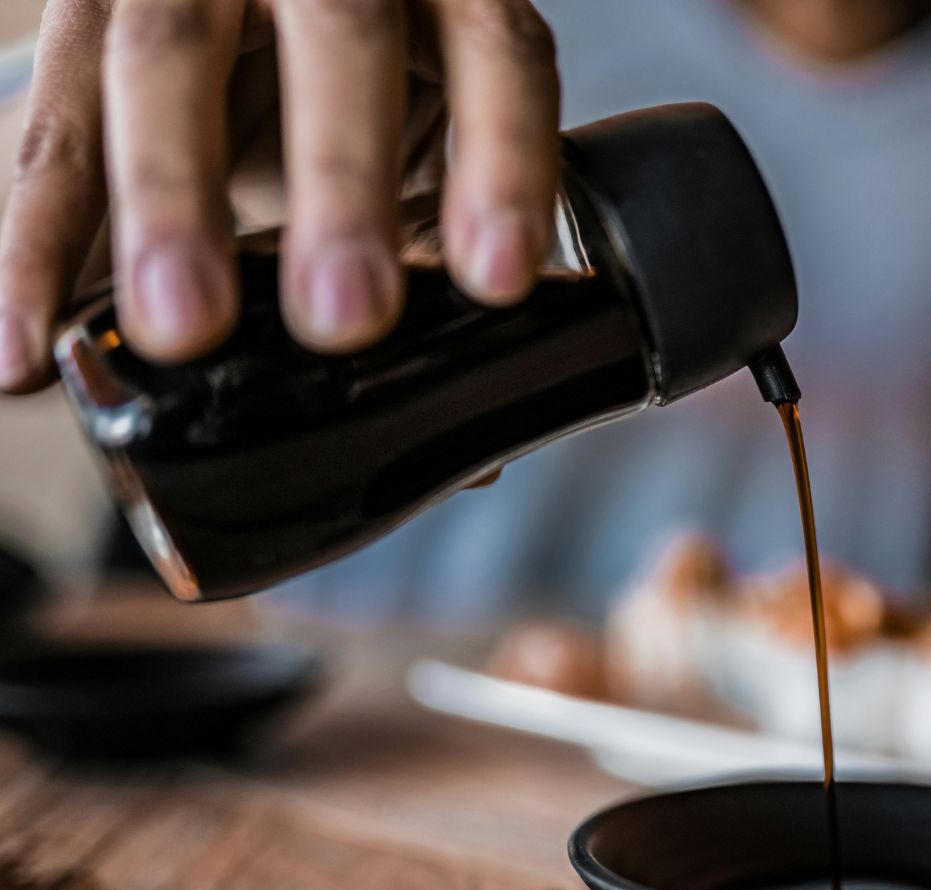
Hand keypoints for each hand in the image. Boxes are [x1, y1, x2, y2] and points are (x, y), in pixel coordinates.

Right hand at [0, 0, 560, 392]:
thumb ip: (442, 234)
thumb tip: (461, 427)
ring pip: (167, 59)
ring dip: (171, 204)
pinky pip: (53, 130)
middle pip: (338, 38)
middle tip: (346, 315)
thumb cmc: (364, 71)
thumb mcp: (427, 126)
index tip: (497, 279)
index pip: (496, 55)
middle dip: (341, 181)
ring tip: (180, 331)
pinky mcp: (85, 11)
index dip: (504, 164)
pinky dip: (31, 243)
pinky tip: (22, 347)